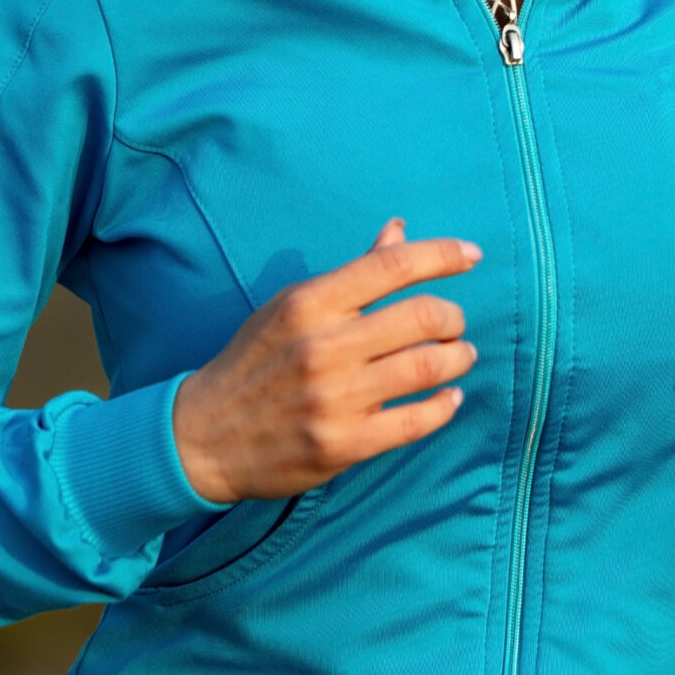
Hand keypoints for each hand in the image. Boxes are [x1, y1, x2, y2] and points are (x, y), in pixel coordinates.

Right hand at [172, 219, 480, 503]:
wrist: (201, 436)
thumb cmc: (254, 361)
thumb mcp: (292, 307)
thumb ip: (352, 273)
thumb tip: (398, 229)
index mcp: (309, 304)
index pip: (391, 265)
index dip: (442, 255)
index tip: (472, 255)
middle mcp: (322, 347)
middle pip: (422, 315)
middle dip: (454, 317)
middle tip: (456, 324)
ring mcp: (332, 399)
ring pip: (426, 367)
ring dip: (457, 358)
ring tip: (460, 356)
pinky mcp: (340, 446)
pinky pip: (413, 422)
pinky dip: (443, 406)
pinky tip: (449, 397)